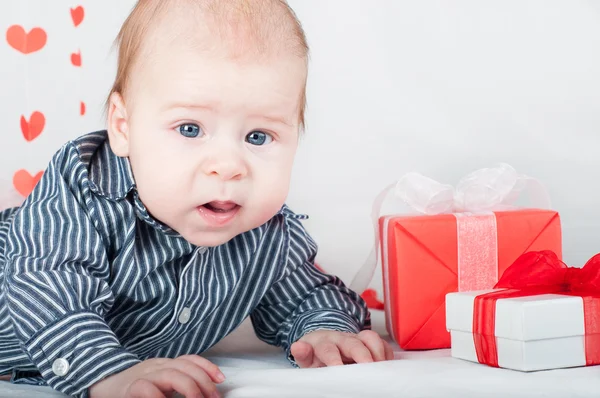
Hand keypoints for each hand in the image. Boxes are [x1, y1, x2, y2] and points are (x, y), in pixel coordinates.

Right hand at [89, 355, 224, 397]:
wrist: (101, 384)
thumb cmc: (132, 388)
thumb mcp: (159, 384)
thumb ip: (176, 386)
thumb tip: (201, 393)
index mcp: (164, 365)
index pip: (189, 359)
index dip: (207, 367)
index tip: (220, 379)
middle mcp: (156, 366)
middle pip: (185, 367)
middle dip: (203, 382)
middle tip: (212, 397)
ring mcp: (143, 375)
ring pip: (171, 374)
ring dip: (189, 388)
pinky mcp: (130, 388)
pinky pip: (146, 388)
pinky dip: (158, 396)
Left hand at [290, 330, 393, 367]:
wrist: (324, 342)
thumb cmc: (316, 354)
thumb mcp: (306, 357)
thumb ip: (302, 353)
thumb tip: (297, 347)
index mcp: (324, 343)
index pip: (328, 349)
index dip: (333, 358)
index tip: (337, 368)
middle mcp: (342, 338)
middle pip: (353, 343)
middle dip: (362, 354)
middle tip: (368, 367)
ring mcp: (357, 338)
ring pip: (370, 338)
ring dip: (377, 351)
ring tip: (380, 368)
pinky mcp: (369, 341)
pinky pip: (382, 343)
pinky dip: (386, 353)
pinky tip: (387, 365)